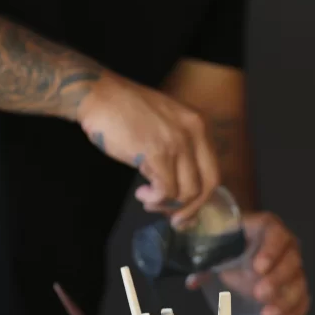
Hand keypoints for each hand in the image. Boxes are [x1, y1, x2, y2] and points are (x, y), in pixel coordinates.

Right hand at [77, 71, 219, 225]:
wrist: (100, 96)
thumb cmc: (126, 111)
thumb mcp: (166, 124)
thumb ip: (180, 150)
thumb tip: (182, 187)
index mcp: (199, 125)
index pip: (213, 171)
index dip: (202, 197)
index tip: (187, 210)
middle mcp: (194, 132)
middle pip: (207, 185)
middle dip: (191, 208)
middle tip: (174, 218)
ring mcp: (176, 142)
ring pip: (187, 191)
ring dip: (167, 204)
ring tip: (149, 201)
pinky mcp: (157, 153)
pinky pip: (166, 190)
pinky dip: (155, 199)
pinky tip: (142, 195)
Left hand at [188, 213, 309, 314]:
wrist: (240, 248)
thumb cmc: (230, 243)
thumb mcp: (218, 246)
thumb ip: (206, 260)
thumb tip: (193, 282)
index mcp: (267, 228)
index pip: (276, 234)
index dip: (270, 250)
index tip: (257, 268)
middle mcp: (287, 246)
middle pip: (291, 261)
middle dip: (277, 279)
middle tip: (259, 294)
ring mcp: (293, 267)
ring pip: (298, 282)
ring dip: (285, 300)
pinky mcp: (294, 286)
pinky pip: (302, 298)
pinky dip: (297, 310)